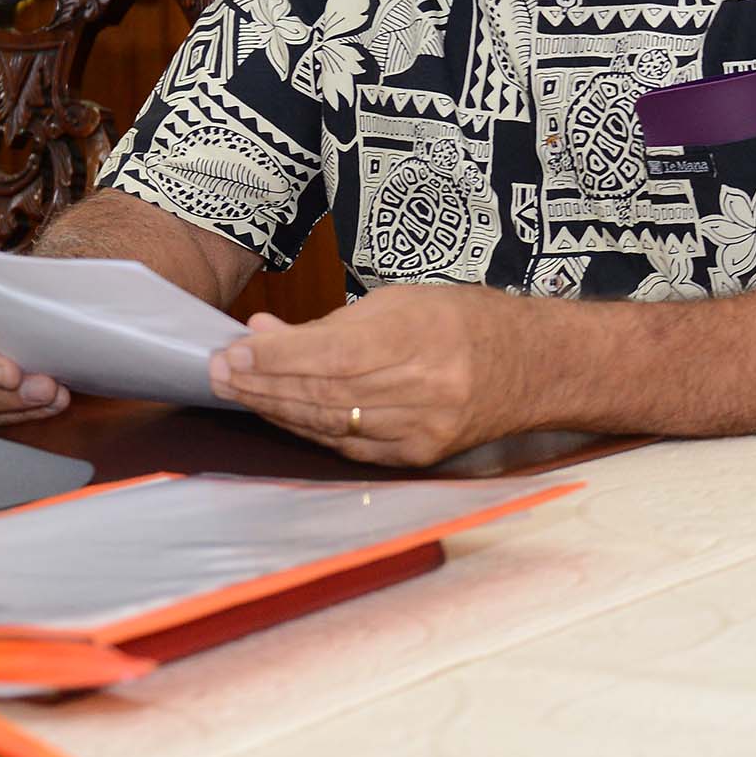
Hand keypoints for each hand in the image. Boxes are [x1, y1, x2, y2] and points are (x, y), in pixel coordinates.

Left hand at [210, 284, 531, 467]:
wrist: (536, 366)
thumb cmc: (468, 322)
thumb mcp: (401, 301)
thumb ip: (332, 322)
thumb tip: (263, 336)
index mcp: (418, 337)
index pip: (326, 355)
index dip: (271, 358)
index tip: (230, 353)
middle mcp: (421, 389)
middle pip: (320, 394)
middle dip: (261, 385)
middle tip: (219, 374)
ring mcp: (420, 428)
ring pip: (328, 424)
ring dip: (275, 409)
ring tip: (239, 392)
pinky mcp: (418, 455)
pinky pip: (348, 446)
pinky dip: (309, 429)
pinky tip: (282, 414)